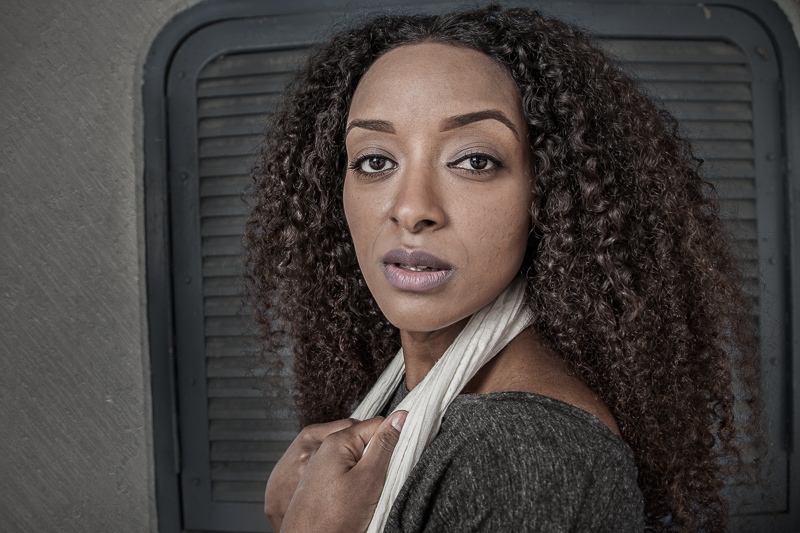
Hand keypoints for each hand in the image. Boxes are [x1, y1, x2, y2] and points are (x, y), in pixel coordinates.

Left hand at [280, 411, 406, 532]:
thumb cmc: (334, 518)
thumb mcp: (369, 478)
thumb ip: (385, 445)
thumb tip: (400, 416)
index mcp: (337, 441)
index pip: (377, 424)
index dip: (393, 439)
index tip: (401, 456)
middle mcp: (326, 449)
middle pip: (366, 441)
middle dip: (379, 458)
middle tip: (382, 480)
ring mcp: (322, 466)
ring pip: (358, 459)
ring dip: (369, 472)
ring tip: (368, 493)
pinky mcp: (322, 482)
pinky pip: (347, 473)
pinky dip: (357, 482)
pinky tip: (357, 500)